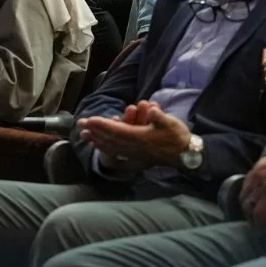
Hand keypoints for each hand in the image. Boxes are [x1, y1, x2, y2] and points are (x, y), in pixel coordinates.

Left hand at [77, 101, 191, 167]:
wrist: (185, 154)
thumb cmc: (177, 136)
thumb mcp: (170, 123)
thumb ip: (159, 117)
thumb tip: (152, 109)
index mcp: (140, 137)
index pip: (116, 130)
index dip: (102, 125)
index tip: (90, 120)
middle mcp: (134, 147)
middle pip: (109, 139)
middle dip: (94, 132)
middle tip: (80, 125)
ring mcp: (134, 153)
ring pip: (111, 147)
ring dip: (97, 140)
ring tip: (85, 136)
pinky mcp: (136, 157)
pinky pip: (116, 152)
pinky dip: (105, 148)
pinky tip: (99, 147)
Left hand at [243, 144, 265, 222]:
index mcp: (261, 165)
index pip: (247, 184)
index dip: (249, 196)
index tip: (253, 205)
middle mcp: (257, 175)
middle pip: (245, 195)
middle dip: (247, 208)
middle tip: (252, 219)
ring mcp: (262, 185)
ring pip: (249, 205)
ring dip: (252, 217)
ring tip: (257, 227)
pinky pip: (259, 213)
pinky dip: (260, 222)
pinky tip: (263, 229)